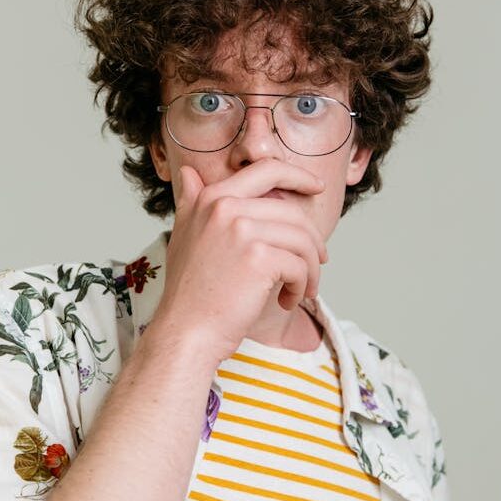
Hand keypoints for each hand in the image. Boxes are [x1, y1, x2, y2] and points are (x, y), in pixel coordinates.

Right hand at [150, 159, 328, 360]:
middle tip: (317, 261)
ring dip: (310, 269)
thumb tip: (188, 171)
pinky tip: (287, 301)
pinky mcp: (259, 259)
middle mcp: (225, 207)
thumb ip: (191, 200)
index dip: (298, 175)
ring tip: (302, 289)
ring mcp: (242, 230)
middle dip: (312, 239)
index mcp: (212, 197)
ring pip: (302, 240)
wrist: (185, 331)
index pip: (266, 170)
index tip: (315, 187)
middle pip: (292, 211)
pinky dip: (301, 287)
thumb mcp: (183, 234)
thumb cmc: (189, 290)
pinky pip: (300, 266)